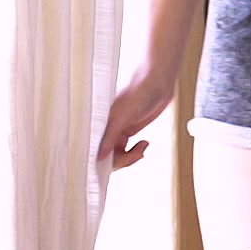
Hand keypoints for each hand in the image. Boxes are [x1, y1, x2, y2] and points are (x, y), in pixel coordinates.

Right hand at [98, 58, 177, 173]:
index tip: (113, 166)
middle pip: (107, 157)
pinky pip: (128, 149)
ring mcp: (118, 131)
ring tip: (142, 147)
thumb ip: (109, 137)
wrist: (157, 83)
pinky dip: (136, 151)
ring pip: (118, 155)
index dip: (100, 162)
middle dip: (122, 160)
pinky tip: (144, 143)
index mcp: (98, 126)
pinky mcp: (129, 130)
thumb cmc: (137, 94)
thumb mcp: (121, 117)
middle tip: (136, 155)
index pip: (93, 152)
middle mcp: (106, 130)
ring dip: (131, 156)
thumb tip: (98, 158)